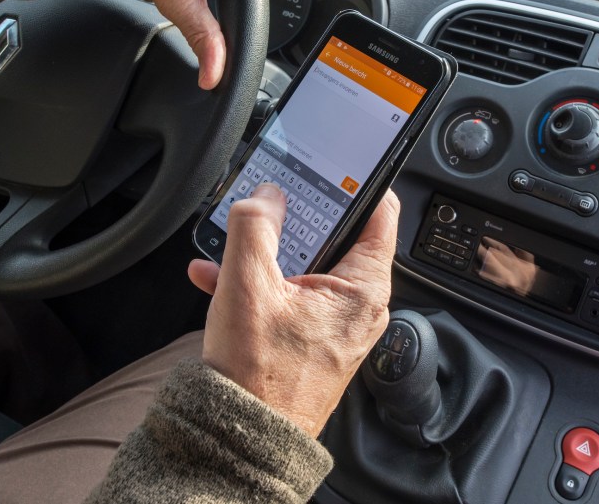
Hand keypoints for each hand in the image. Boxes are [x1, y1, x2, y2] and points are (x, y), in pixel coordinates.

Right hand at [188, 184, 398, 436]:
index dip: (357, 180)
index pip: (379, 212)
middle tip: (269, 197)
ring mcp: (336, 324)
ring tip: (231, 242)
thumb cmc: (257, 378)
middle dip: (296, 217)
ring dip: (267, 251)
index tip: (335, 160)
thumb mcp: (247, 286)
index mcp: (362, 289)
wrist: (242, 438)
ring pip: (306, 265)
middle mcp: (358, 306)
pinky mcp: (313, 338)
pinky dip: (261, 282)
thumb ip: (255, 226)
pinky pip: (291, 294)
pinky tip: (218, 277)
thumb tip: (266, 195)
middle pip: (337, 236)